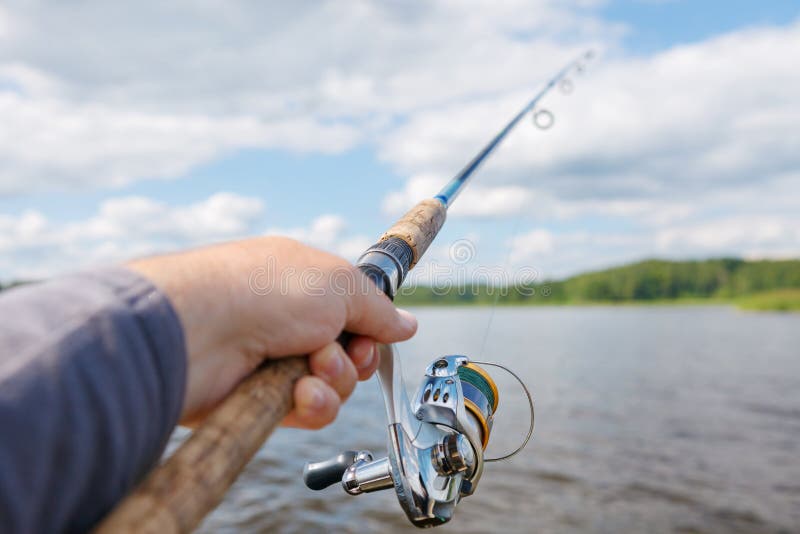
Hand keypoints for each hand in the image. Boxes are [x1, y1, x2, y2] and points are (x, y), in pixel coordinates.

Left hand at [127, 237, 416, 427]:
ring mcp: (273, 359)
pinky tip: (297, 394)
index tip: (378, 332)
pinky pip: (308, 412)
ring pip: (332, 386)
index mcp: (305, 283)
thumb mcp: (338, 284)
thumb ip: (378, 308)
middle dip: (353, 358)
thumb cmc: (262, 292)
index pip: (354, 312)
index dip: (371, 327)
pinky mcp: (259, 397)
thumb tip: (406, 324)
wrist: (197, 333)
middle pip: (349, 353)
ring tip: (310, 368)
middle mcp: (288, 320)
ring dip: (332, 380)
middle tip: (336, 350)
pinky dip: (311, 405)